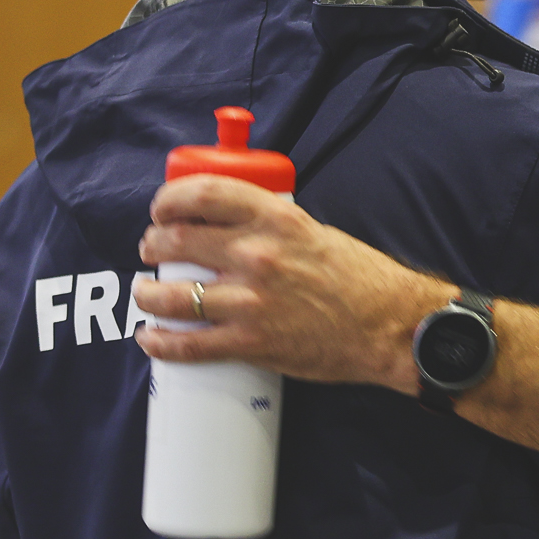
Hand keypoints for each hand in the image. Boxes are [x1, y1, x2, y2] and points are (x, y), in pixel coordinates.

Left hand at [133, 175, 447, 390]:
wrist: (391, 328)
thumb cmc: (363, 281)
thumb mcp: (317, 233)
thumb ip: (274, 227)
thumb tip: (235, 227)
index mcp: (277, 220)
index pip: (204, 194)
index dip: (170, 199)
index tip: (162, 208)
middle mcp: (258, 255)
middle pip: (177, 240)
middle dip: (152, 245)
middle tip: (152, 250)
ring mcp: (251, 301)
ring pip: (171, 295)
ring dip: (147, 294)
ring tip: (146, 294)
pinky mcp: (252, 342)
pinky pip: (189, 344)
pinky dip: (160, 342)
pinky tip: (151, 338)